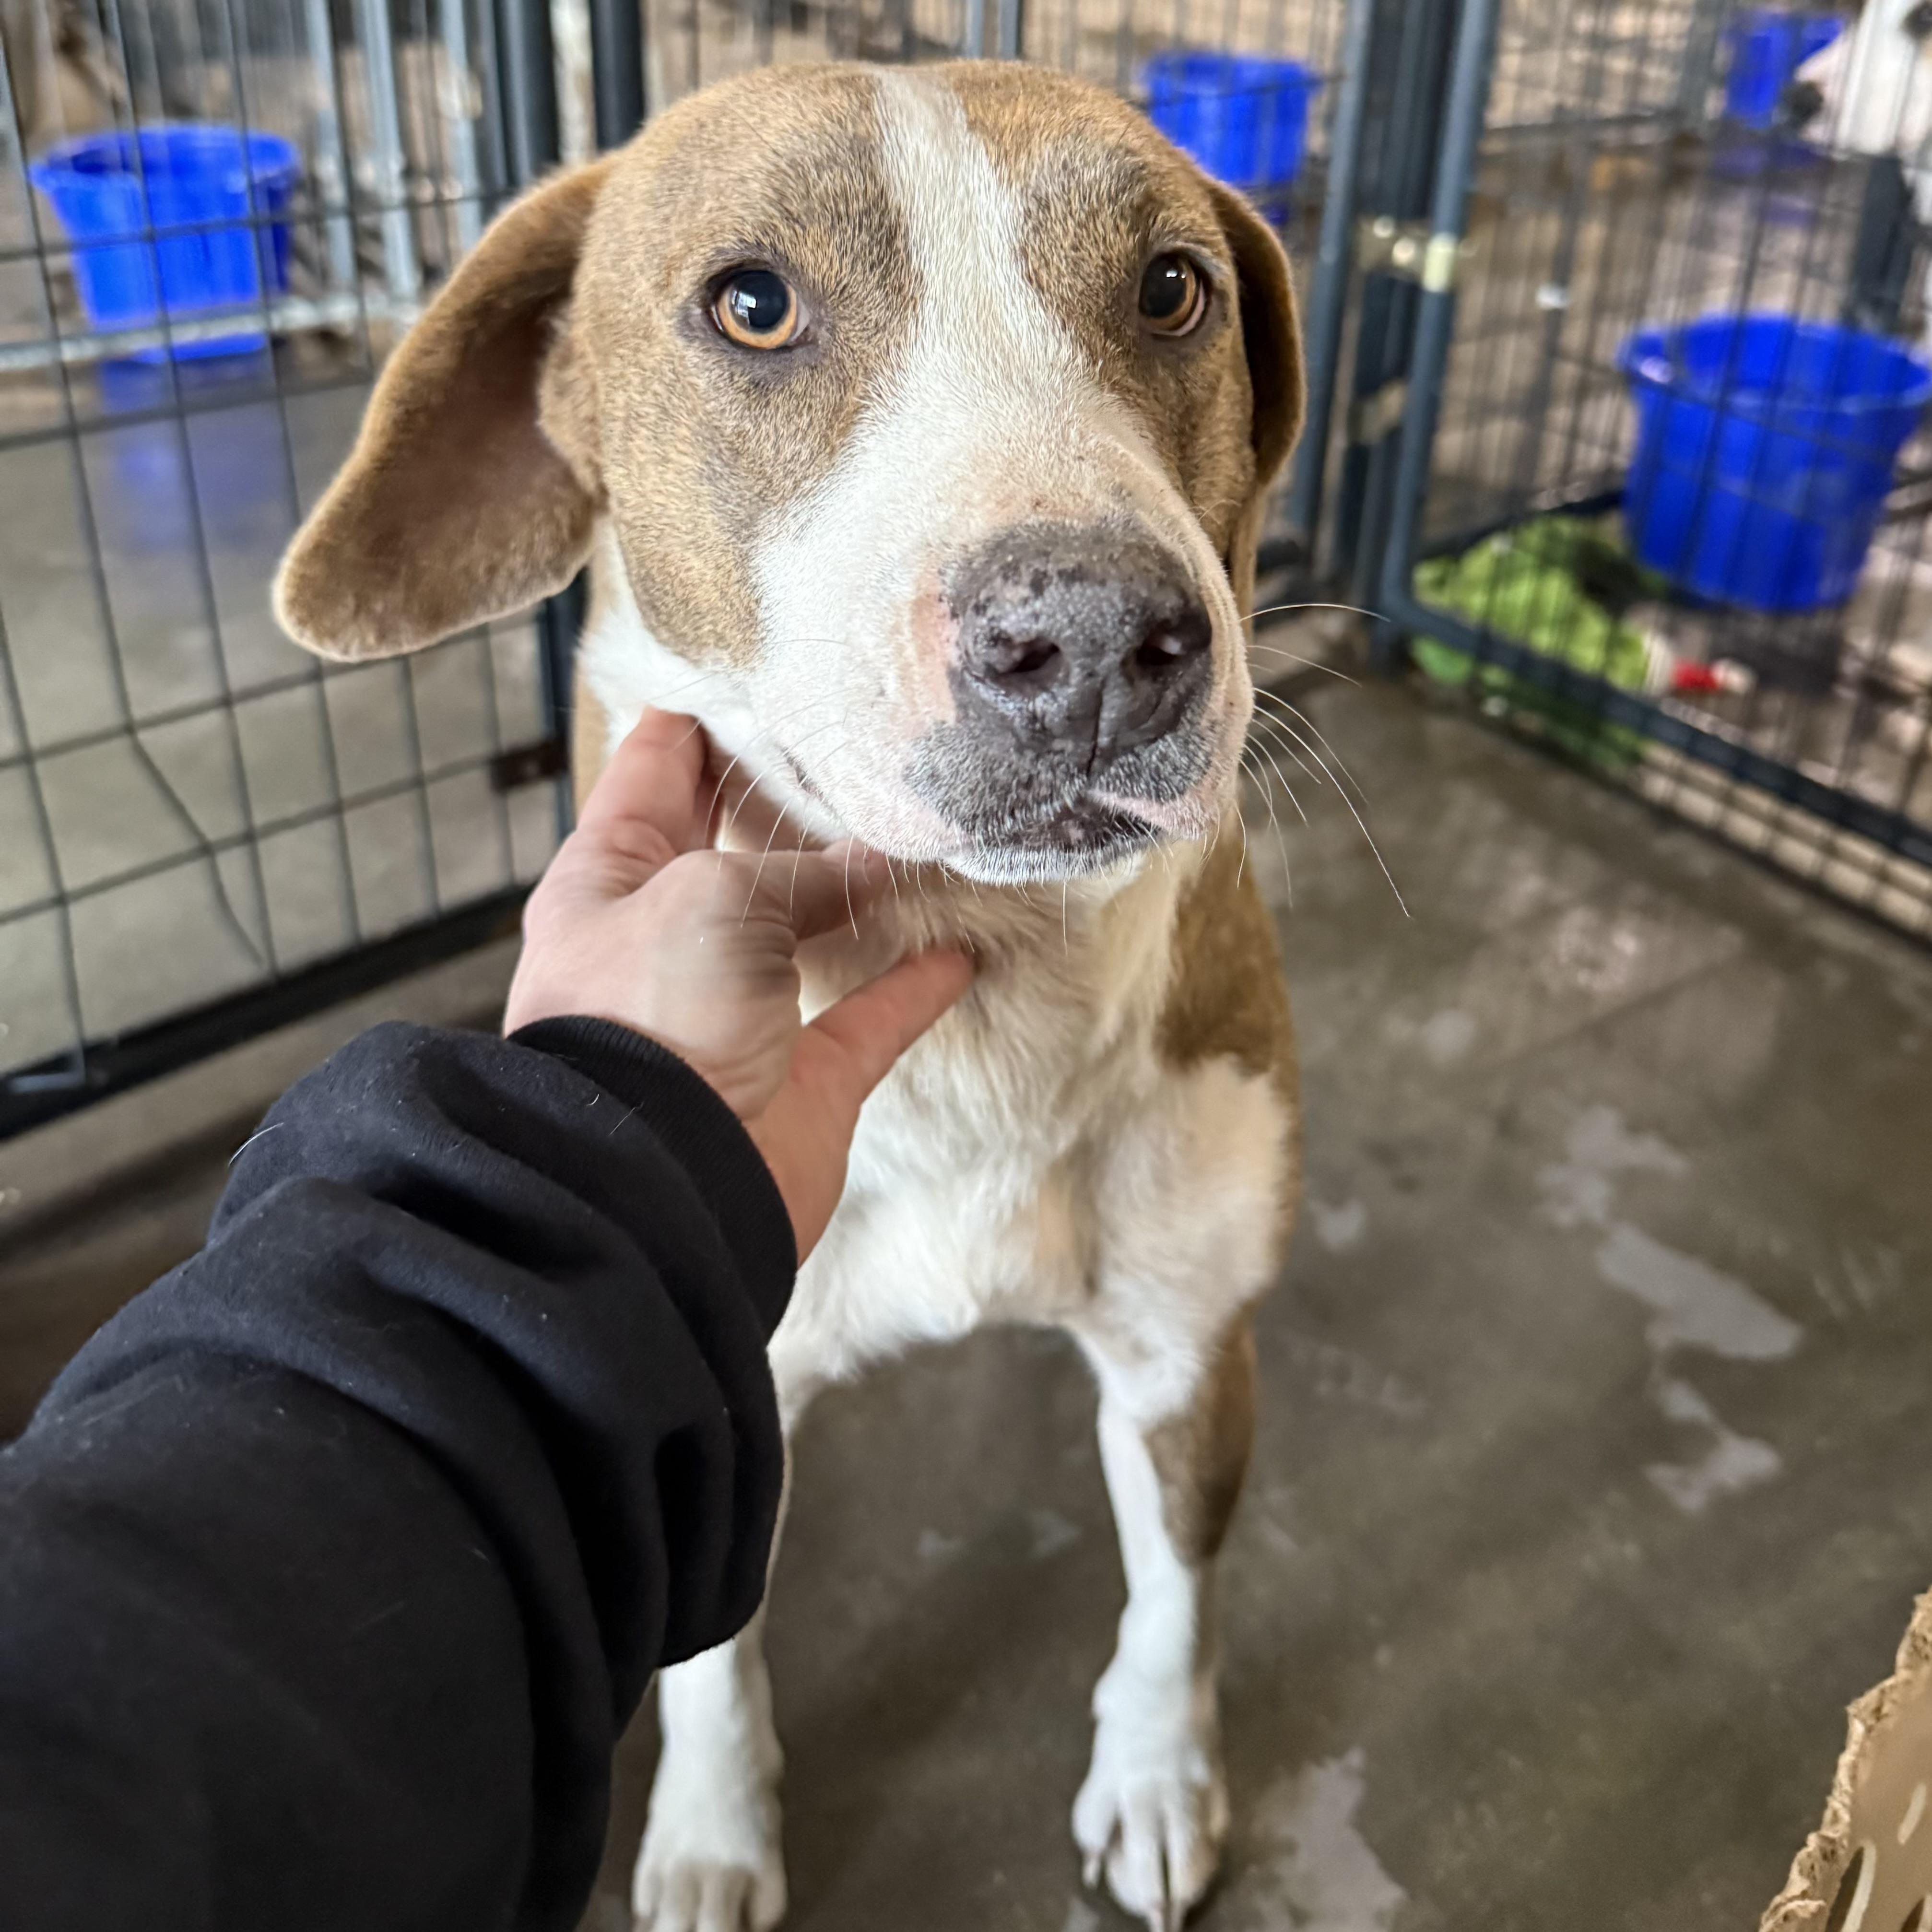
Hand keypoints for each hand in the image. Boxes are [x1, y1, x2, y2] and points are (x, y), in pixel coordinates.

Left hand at [504, 709, 971, 1256]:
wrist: (655, 1185)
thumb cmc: (648, 1020)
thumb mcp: (710, 898)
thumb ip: (795, 873)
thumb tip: (872, 866)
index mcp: (609, 880)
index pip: (657, 770)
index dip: (706, 714)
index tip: (769, 665)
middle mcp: (668, 940)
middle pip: (733, 845)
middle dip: (786, 795)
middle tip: (858, 737)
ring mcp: (735, 1013)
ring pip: (806, 929)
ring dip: (856, 890)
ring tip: (913, 834)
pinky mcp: (800, 1081)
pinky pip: (869, 1019)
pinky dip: (913, 987)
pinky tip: (958, 950)